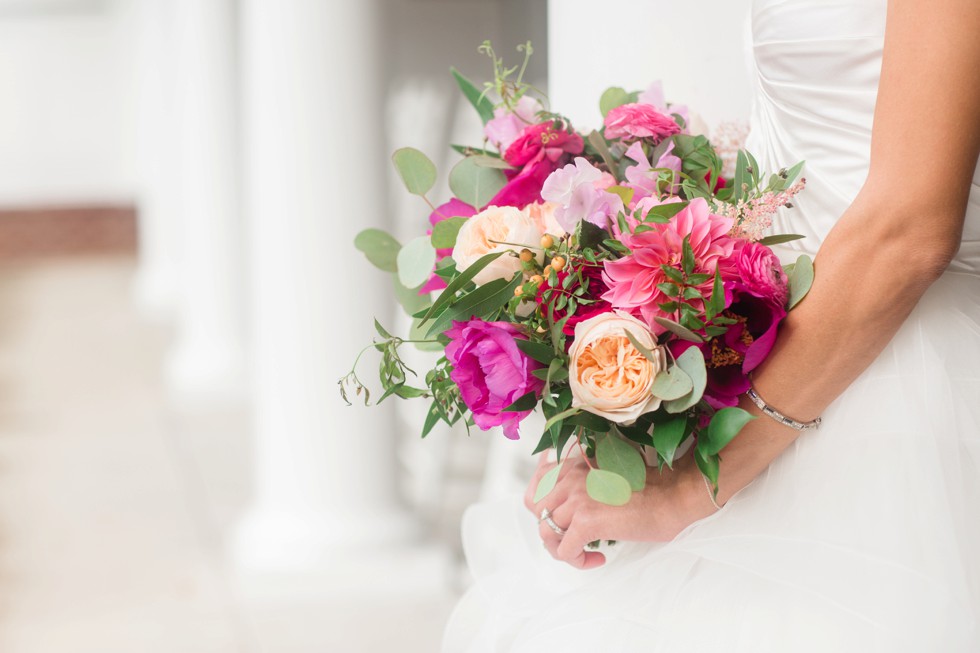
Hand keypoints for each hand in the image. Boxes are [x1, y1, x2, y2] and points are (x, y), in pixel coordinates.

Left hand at [524, 450, 717, 568]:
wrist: (673, 497)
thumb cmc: (650, 490)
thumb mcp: (608, 474)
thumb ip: (584, 482)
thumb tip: (566, 508)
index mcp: (574, 465)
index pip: (537, 485)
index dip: (542, 507)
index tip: (559, 519)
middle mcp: (570, 478)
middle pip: (537, 511)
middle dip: (551, 530)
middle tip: (572, 540)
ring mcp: (577, 499)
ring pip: (547, 532)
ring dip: (562, 549)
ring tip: (583, 553)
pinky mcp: (587, 521)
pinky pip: (565, 550)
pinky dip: (577, 560)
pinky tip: (597, 558)